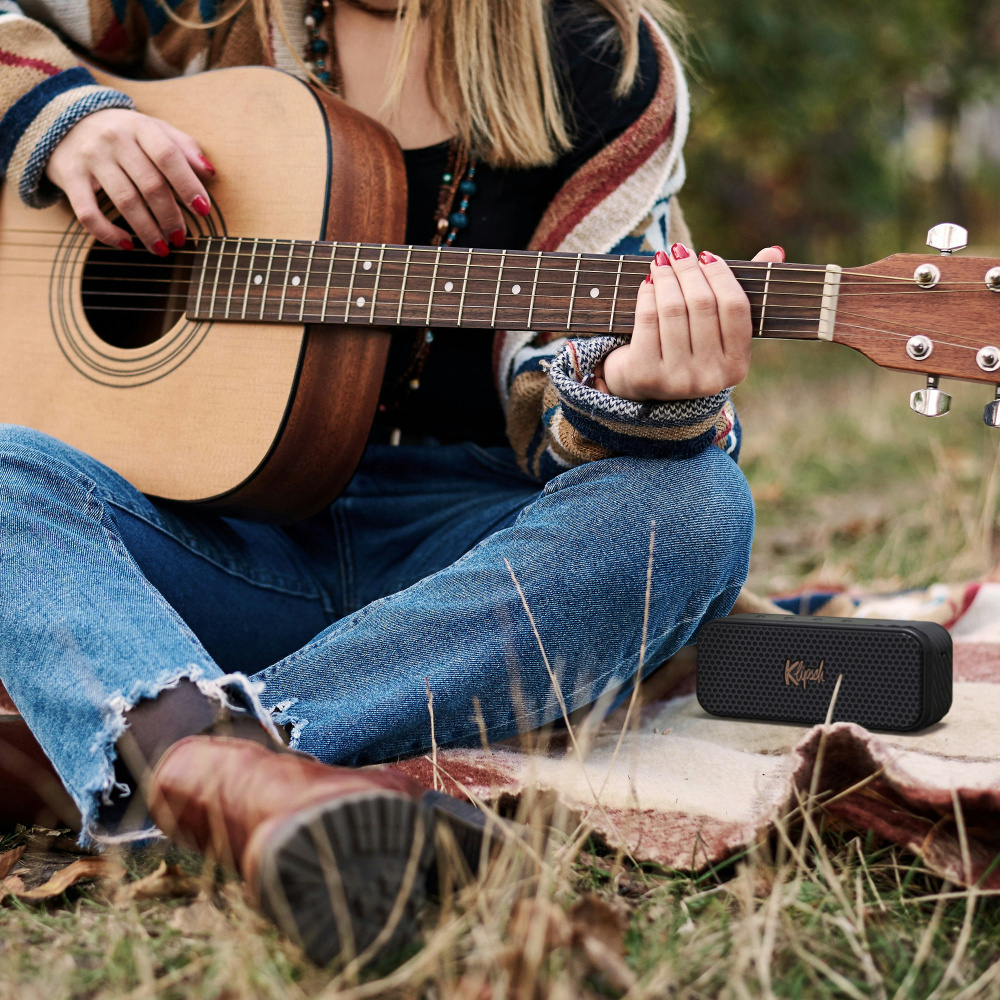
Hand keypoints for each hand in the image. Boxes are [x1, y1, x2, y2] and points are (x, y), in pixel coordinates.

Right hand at [44, 108, 215, 254]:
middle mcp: (114, 140)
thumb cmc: (123, 133)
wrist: (65, 119)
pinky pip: (88, 212)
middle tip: (181, 238)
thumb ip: (183, 146)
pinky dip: (108, 233)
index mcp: (140, 126)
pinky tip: (126, 244)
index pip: (168, 156)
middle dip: (170, 217)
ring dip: (147, 231)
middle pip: (150, 184)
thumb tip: (210, 173)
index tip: (204, 211)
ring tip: (162, 249)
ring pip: (125, 201)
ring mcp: (90, 158)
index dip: (188, 185)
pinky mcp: (69, 177)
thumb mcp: (153, 129)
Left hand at [602, 244, 785, 401]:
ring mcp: (677, 379)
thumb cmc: (687, 349)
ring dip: (665, 277)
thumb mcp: (717, 330)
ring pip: (672, 309)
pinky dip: (647, 294)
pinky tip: (648, 282)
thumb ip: (742, 293)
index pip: (735, 308)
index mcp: (736, 366)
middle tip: (678, 251)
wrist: (644, 388)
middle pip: (702, 304)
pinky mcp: (646, 375)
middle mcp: (710, 378)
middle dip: (689, 270)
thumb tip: (775, 251)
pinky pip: (648, 320)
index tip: (706, 256)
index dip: (720, 275)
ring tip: (660, 260)